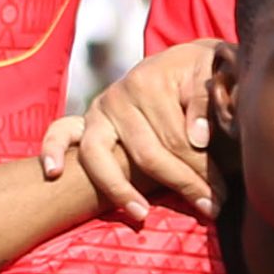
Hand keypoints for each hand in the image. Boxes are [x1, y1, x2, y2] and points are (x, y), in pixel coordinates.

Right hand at [36, 39, 224, 218]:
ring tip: (141, 212)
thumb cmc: (206, 73)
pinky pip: (59, 133)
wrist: (188, 60)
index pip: (176, 139)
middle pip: (146, 153)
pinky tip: (54, 172)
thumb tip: (197, 137)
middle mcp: (118, 94)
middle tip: (210, 208)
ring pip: (100, 155)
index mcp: (150, 81)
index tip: (221, 197)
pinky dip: (52, 150)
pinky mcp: (85, 121)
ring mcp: (99, 109)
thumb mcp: (217, 73)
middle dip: (180, 184)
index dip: (202, 171)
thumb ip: (209, 102)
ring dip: (119, 188)